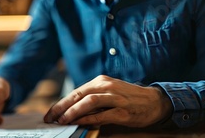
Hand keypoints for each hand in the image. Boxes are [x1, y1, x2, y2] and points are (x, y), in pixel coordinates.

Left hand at [44, 75, 171, 126]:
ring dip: (73, 111)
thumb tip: (71, 111)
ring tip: (62, 120)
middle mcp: (107, 86)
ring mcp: (115, 98)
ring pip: (89, 102)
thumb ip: (92, 99)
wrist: (155, 101)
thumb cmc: (129, 98)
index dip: (60, 103)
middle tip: (50, 118)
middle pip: (78, 95)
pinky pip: (102, 114)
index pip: (75, 92)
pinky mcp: (122, 111)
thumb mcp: (109, 93)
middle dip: (61, 107)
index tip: (49, 113)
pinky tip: (79, 123)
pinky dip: (88, 119)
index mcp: (101, 81)